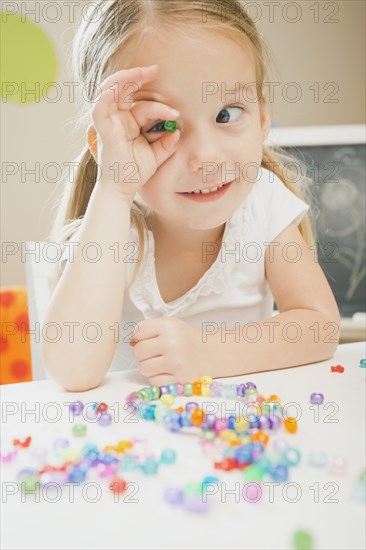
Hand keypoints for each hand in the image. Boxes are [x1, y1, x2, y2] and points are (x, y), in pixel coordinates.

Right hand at [87, 65, 179, 201]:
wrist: (123, 189)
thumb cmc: (136, 172)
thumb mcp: (157, 155)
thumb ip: (167, 143)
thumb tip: (177, 131)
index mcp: (129, 122)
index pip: (143, 106)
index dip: (160, 107)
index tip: (176, 114)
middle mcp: (117, 118)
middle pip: (124, 89)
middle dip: (138, 76)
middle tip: (156, 70)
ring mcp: (109, 122)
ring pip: (111, 90)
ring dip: (127, 78)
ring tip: (146, 72)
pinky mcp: (102, 128)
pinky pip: (100, 106)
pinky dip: (108, 95)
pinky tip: (121, 88)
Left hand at [129, 317, 219, 385]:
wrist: (214, 352)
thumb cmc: (187, 339)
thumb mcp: (170, 325)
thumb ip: (148, 329)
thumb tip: (130, 342)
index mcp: (169, 326)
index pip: (138, 332)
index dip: (140, 337)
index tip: (149, 339)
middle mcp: (173, 343)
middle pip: (138, 351)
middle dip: (144, 353)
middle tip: (156, 352)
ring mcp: (177, 363)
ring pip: (144, 368)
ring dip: (149, 366)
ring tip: (162, 362)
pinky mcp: (180, 380)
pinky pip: (153, 381)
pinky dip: (158, 378)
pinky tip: (169, 371)